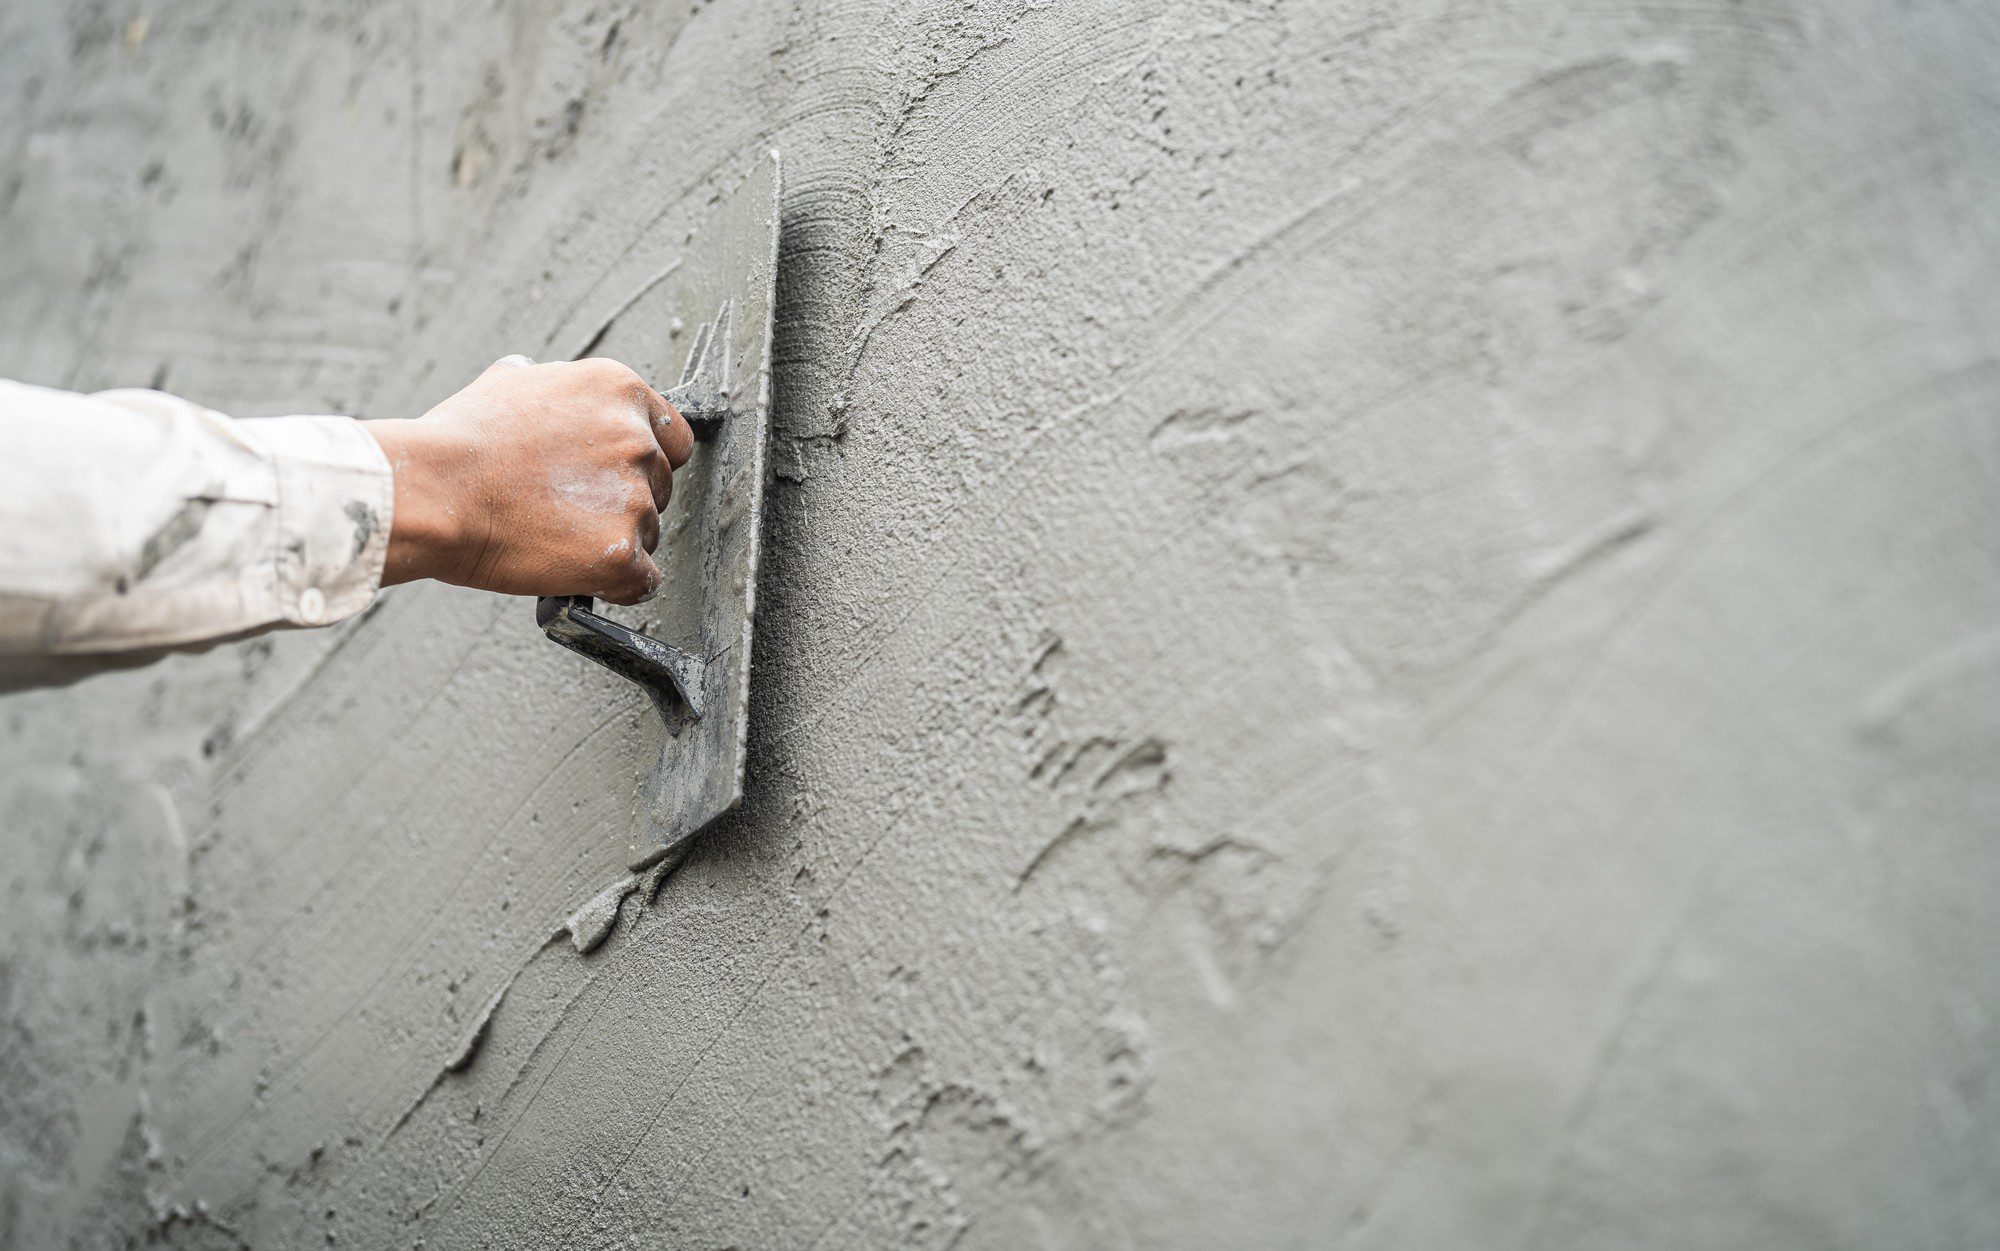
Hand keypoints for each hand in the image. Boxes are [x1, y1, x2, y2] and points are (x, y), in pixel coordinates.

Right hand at [363, 356, 694, 604]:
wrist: (431, 491)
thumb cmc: (458, 442)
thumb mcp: (506, 383)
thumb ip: (546, 382)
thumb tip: (536, 376)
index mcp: (619, 390)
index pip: (672, 436)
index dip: (645, 460)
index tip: (616, 476)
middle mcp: (636, 440)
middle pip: (660, 486)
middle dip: (624, 500)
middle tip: (571, 508)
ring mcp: (632, 498)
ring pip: (649, 532)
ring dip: (614, 539)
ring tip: (556, 536)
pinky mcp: (620, 553)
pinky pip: (643, 580)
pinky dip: (618, 584)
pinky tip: (581, 575)